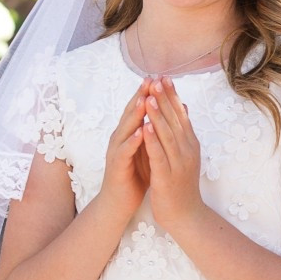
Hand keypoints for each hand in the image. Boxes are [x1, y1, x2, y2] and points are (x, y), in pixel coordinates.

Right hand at [97, 78, 152, 225]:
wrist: (119, 203)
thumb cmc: (134, 175)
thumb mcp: (146, 149)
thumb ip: (152, 132)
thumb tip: (164, 113)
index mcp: (129, 134)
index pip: (138, 109)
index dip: (147, 93)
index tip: (159, 77)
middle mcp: (120, 139)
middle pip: (130, 113)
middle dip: (140, 96)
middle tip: (150, 79)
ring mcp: (117, 151)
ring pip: (125, 129)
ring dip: (134, 114)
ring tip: (144, 99)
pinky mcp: (117, 166)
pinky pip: (124, 151)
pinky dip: (132, 141)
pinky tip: (140, 132)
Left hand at [142, 78, 204, 234]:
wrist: (185, 215)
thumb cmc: (181, 183)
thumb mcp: (185, 153)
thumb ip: (182, 131)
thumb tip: (183, 106)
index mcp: (190, 143)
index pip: (181, 114)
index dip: (172, 95)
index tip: (164, 77)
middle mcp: (187, 150)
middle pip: (175, 120)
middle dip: (165, 98)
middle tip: (157, 79)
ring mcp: (178, 163)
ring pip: (167, 134)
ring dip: (158, 114)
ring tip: (149, 96)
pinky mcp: (167, 176)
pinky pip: (159, 155)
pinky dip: (152, 140)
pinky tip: (145, 127)